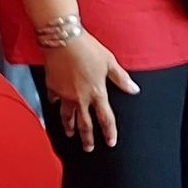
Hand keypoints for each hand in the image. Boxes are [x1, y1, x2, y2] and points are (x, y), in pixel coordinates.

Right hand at [42, 32, 138, 150]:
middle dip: (87, 138)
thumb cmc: (87, 48)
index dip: (109, 132)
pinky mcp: (53, 87)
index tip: (110, 142)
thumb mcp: (109, 62)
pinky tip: (56, 104)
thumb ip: (121, 78)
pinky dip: (56, 103)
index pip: (105, 119)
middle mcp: (80, 98)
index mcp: (97, 93)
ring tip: (70, 134)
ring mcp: (65, 94)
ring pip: (67, 116)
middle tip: (88, 148)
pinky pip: (54, 100)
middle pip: (85, 124)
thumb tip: (134, 89)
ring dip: (69, 127)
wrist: (63, 39)